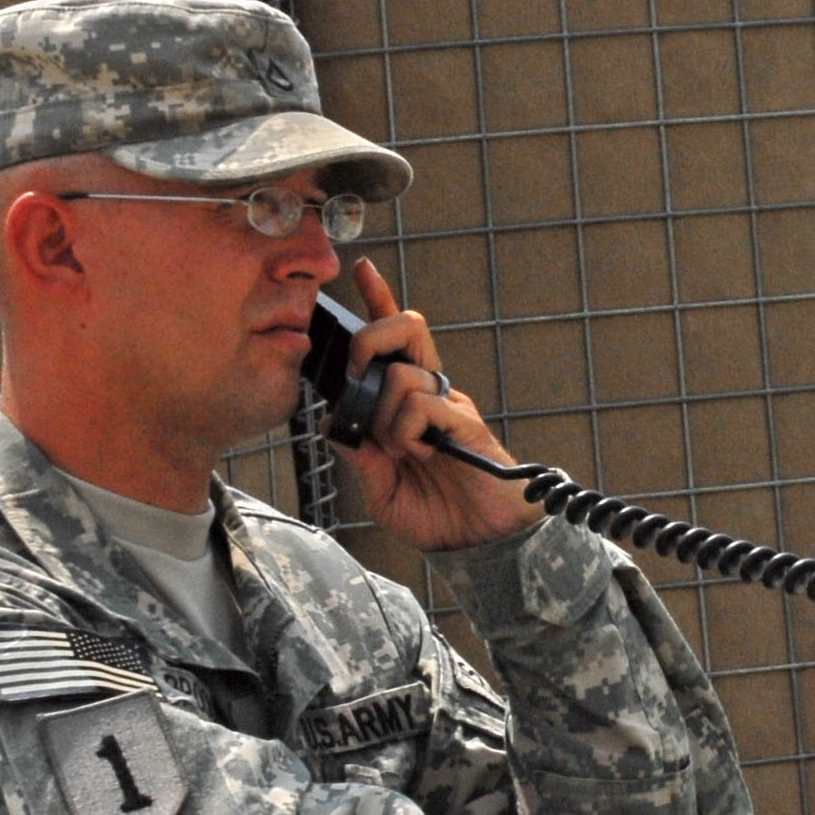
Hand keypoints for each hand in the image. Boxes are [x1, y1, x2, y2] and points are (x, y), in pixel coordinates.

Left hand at [327, 261, 542, 553]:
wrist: (480, 545)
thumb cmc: (437, 517)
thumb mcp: (378, 489)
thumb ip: (358, 455)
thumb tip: (335, 420)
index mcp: (408, 404)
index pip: (393, 342)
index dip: (379, 301)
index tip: (363, 269)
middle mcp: (431, 395)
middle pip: (404, 330)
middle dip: (370, 340)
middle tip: (361, 377)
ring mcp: (450, 407)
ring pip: (402, 374)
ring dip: (386, 416)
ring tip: (403, 452)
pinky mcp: (466, 425)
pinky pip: (422, 406)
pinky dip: (407, 434)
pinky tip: (421, 456)